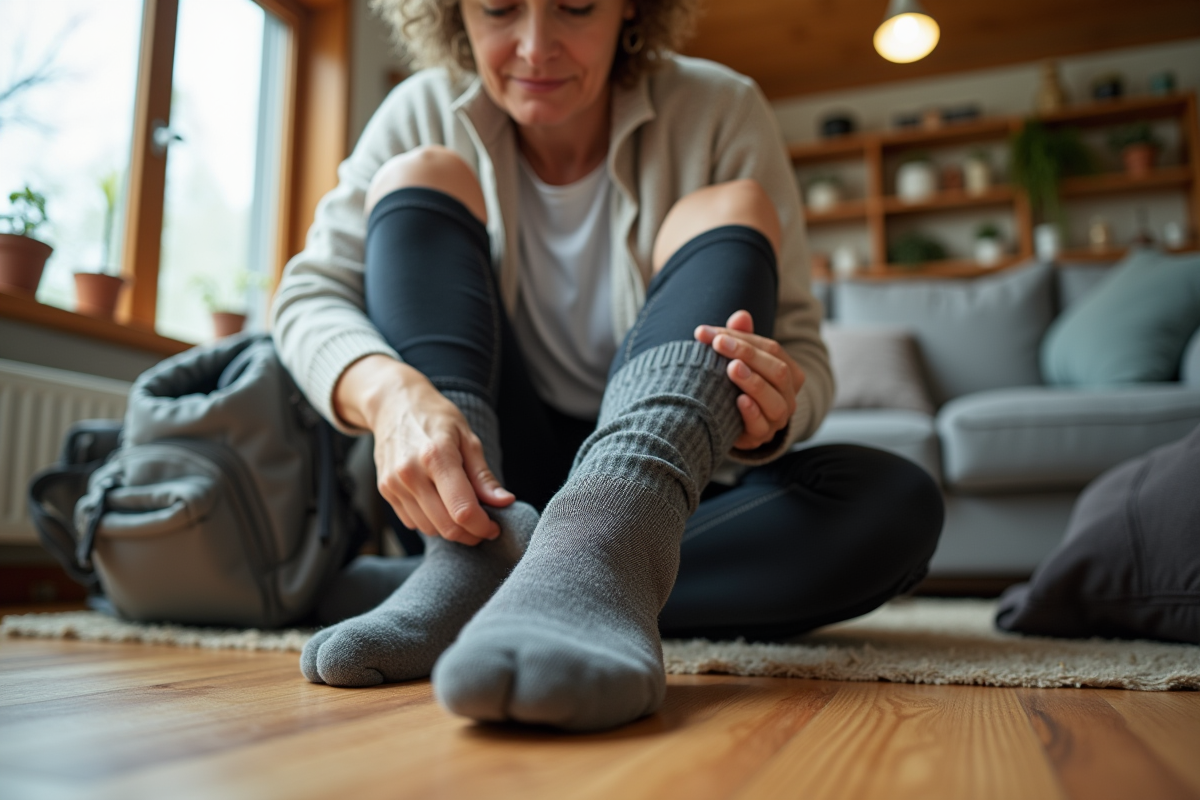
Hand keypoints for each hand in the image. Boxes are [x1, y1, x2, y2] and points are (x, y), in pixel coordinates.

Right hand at [335, 355, 512, 545]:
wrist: (394, 404)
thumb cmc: (435, 418)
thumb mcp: (467, 438)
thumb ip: (483, 476)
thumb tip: (505, 502)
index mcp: (436, 456)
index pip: (463, 510)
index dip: (483, 526)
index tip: (494, 527)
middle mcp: (411, 473)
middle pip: (446, 525)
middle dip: (470, 534)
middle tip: (484, 526)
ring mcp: (394, 483)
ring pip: (429, 529)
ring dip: (451, 529)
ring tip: (463, 511)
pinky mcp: (385, 490)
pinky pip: (412, 522)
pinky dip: (431, 522)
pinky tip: (440, 504)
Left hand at [694, 310, 805, 450]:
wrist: (732, 425)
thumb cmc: (737, 385)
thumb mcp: (739, 360)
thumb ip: (740, 338)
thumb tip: (741, 316)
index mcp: (788, 371)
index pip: (771, 348)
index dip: (742, 338)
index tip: (711, 333)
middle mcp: (788, 395)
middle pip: (777, 370)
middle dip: (747, 354)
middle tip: (719, 344)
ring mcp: (777, 418)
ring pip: (774, 399)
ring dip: (753, 382)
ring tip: (732, 368)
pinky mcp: (761, 437)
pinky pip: (762, 426)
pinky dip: (752, 413)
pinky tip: (738, 400)